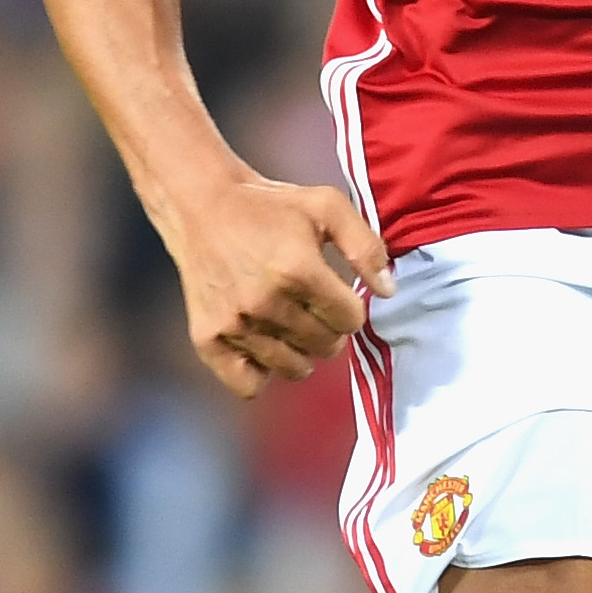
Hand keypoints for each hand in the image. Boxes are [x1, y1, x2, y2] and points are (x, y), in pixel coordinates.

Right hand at [160, 169, 388, 393]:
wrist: (202, 207)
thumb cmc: (270, 207)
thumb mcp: (327, 207)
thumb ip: (365, 246)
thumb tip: (388, 292)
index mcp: (298, 269)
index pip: (350, 320)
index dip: (350, 307)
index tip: (335, 292)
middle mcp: (265, 302)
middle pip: (326, 346)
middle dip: (328, 328)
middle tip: (312, 305)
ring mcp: (234, 325)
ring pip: (294, 369)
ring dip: (300, 351)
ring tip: (290, 323)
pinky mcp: (208, 339)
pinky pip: (249, 386)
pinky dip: (262, 373)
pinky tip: (263, 346)